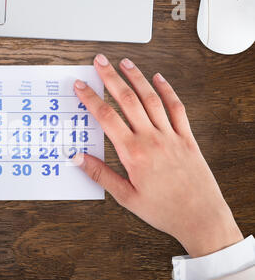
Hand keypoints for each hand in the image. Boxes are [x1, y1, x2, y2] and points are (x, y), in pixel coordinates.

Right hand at [73, 55, 242, 257]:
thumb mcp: (125, 197)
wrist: (200, 217)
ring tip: (125, 63)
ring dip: (137, 78)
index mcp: (134, 153)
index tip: (80, 86)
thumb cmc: (164, 210)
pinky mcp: (187, 137)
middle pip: (127, 100)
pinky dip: (167, 90)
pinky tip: (159, 79)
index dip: (91, 98)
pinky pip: (177, 108)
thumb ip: (101, 174)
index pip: (107, 118)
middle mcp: (152, 139)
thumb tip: (78, 159)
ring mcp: (171, 135)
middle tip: (100, 61)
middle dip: (111, 78)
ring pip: (151, 99)